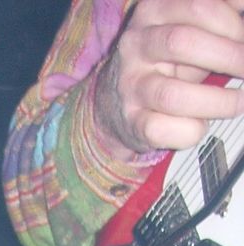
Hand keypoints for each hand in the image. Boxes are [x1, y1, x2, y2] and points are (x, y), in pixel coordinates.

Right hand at [94, 0, 243, 154]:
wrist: (116, 100)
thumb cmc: (165, 62)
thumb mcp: (189, 29)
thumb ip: (218, 21)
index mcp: (155, 10)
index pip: (199, 6)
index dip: (233, 22)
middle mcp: (137, 45)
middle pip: (183, 43)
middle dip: (229, 56)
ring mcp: (131, 85)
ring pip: (172, 94)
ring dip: (217, 101)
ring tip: (240, 102)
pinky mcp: (131, 120)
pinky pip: (161, 129)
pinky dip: (191, 131)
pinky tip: (202, 125)